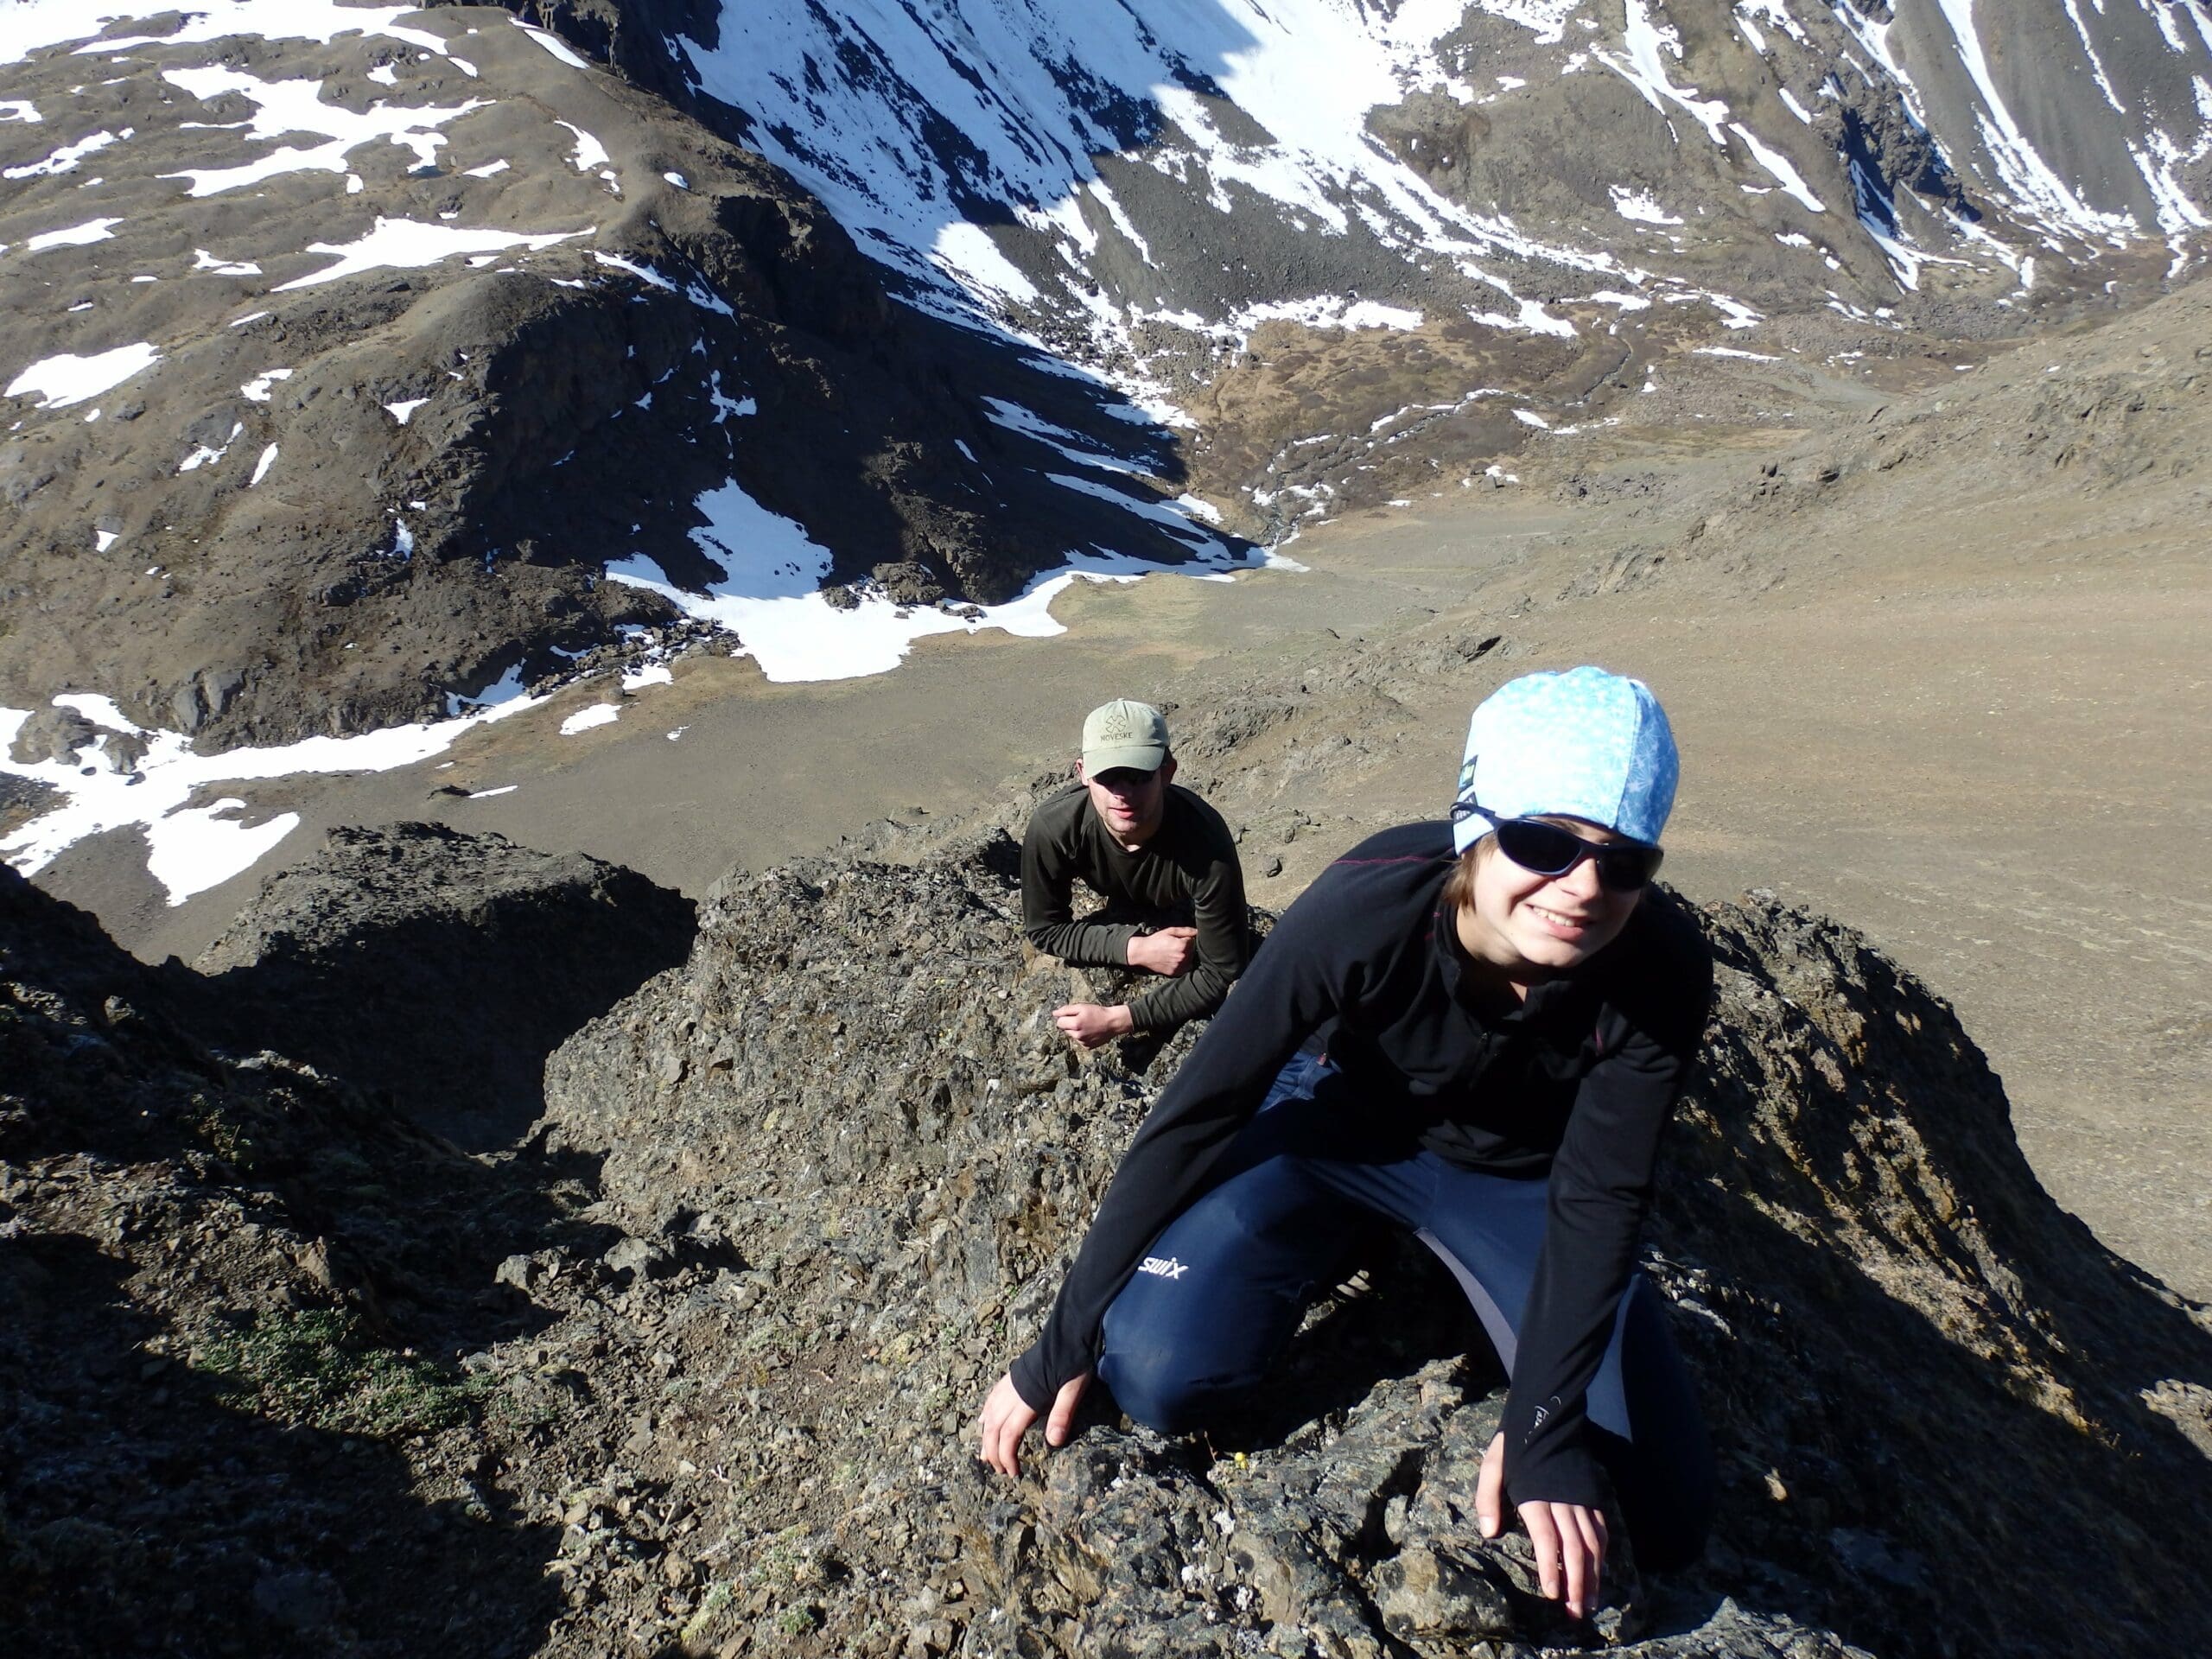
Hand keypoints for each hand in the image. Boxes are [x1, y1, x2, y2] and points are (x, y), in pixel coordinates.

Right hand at [977, 1370, 1089, 1476]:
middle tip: (1000, 1471)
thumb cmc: (1073, 1362)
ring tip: (985, 1455)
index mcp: (1027, 1399)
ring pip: (989, 1415)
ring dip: (986, 1437)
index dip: (1007, 1456)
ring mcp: (1009, 1385)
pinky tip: (983, 1422)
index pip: (1009, 1434)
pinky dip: (986, 1414)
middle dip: (994, 1452)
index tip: (1013, 1473)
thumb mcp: (1074, 1389)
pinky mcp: (1010, 1378)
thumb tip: (1053, 1442)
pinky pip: (991, 1399)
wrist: (1066, 1335)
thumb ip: (1062, 1414)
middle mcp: (1012, 1394)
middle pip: (994, 1428)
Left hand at [1053, 1002, 1133, 1048]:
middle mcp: (1077, 1036)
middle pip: (1065, 1029)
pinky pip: (1080, 1040)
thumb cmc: (1097, 1012)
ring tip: (1088, 1025)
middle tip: (1082, 1019)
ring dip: (1077, 1030)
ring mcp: (1082, 1042)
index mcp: (1075, 1025)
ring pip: (1073, 1035)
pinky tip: (1091, 1031)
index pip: (1059, 1022)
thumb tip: (1054, 1014)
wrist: (1113, 1023)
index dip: (1064, 1017)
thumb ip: (1066, 1010)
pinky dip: (1083, 1036)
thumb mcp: (1081, 1007)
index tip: (1072, 1015)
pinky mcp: (1087, 1047)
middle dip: (1070, 1024)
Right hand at [1126, 926, 1197, 975]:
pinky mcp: (1175, 972)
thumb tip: (1197, 932)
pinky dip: (1182, 964)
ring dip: (1185, 956)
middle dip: (1186, 947)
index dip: (1186, 939)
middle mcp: (1182, 957)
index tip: (1178, 939)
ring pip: (1189, 960)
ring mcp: (1179, 966)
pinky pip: (1185, 968)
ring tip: (1173, 953)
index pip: (1193, 941)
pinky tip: (1173, 960)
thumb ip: (1185, 931)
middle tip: (1174, 946)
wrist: (1143, 953)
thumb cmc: (1155, 941)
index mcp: (1182, 946)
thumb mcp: (1170, 931)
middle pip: (1192, 951)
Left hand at [1476, 1430, 1607, 1620]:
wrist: (1545, 1416)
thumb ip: (1487, 1498)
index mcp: (1536, 1496)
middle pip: (1574, 1548)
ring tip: (1589, 1602)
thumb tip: (1488, 1532)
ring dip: (1593, 1575)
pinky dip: (1602, 1553)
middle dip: (1576, 1583)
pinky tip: (1599, 1571)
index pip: (1547, 1539)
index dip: (1551, 1568)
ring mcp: (1581, 1499)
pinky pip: (1601, 1528)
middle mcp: (1563, 1501)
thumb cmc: (1514, 1446)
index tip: (1553, 1594)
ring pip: (1592, 1543)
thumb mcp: (1492, 1466)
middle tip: (1575, 1612)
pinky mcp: (1591, 1495)